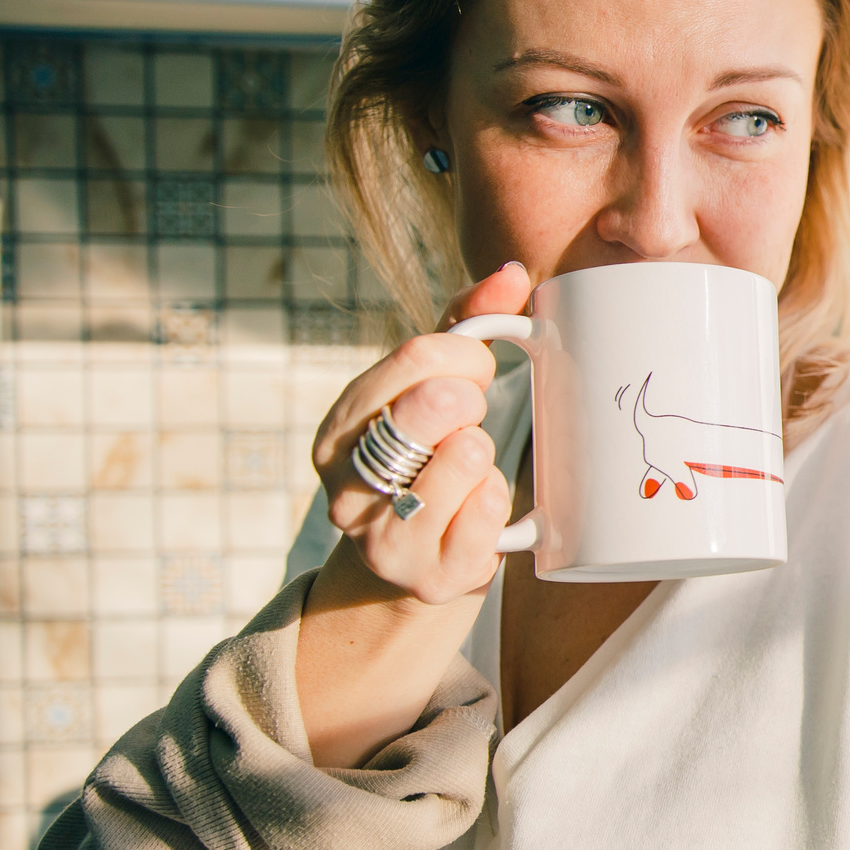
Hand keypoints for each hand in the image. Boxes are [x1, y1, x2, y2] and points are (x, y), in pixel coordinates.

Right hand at [308, 261, 531, 611]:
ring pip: (465, 457)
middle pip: (434, 404)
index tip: (477, 374)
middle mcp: (345, 485)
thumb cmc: (432, 458)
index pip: (415, 356)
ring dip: (485, 454)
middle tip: (473, 417)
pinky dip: (498, 499)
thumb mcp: (435, 388)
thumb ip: (468, 325)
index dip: (466, 356)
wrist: (423, 563)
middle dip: (472, 401)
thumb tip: (510, 274)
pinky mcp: (433, 576)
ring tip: (470, 468)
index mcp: (339, 429)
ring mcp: (385, 537)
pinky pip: (488, 511)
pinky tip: (482, 504)